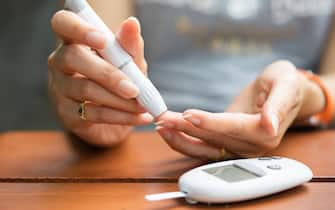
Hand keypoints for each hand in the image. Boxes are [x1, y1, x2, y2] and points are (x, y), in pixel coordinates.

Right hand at [48, 11, 152, 146]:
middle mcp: (61, 62)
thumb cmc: (120, 81)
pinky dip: (121, 116)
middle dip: (108, 74)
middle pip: (73, 58)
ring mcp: (60, 89)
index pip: (63, 23)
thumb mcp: (130, 62)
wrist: (116, 117)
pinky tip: (140, 117)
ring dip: (119, 100)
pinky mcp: (67, 114)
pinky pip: (93, 114)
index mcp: (75, 41)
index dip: (78, 29)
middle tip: (134, 89)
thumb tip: (132, 23)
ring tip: (143, 106)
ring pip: (85, 89)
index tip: (103, 40)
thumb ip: (130, 45)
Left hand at [156, 61, 324, 159]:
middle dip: (187, 128)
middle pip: (214, 139)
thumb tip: (270, 125)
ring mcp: (237, 147)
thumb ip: (279, 105)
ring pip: (204, 148)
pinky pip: (202, 146)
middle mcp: (250, 146)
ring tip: (161, 124)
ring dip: (181, 138)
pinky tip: (169, 130)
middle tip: (164, 117)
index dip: (210, 123)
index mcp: (266, 133)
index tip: (188, 115)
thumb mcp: (286, 86)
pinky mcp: (225, 143)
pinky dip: (184, 139)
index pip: (233, 129)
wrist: (284, 91)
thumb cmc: (286, 84)